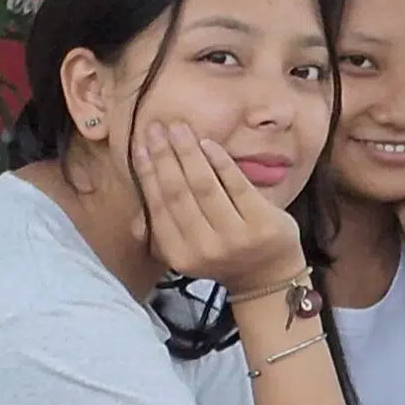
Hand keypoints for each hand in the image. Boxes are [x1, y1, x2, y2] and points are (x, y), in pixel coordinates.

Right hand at [134, 121, 304, 291]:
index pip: (159, 207)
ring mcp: (236, 237)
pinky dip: (220, 161)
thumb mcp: (188, 251)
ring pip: (205, 185)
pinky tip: (208, 143)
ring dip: (188, 152)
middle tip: (156, 128)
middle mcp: (205, 248)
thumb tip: (135, 217)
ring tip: (179, 128)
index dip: (147, 174)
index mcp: (180, 256)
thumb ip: (162, 232)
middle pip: (178, 192)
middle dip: (164, 156)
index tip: (140, 146)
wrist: (269, 276)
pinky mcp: (262, 223)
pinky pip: (236, 184)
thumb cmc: (223, 254)